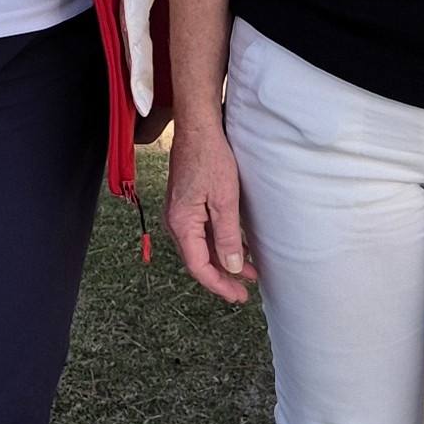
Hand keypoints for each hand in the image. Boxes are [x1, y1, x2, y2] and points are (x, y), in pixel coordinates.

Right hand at [163, 113, 255, 302]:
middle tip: (245, 291)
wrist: (197, 129)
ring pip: (200, 248)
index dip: (219, 284)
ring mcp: (179, 214)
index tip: (239, 295)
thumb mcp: (225, 200)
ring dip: (223, 261)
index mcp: (181, 223)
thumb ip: (228, 236)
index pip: (199, 266)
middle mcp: (175, 222)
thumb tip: (233, 267)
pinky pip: (200, 234)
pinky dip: (218, 244)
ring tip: (249, 272)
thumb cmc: (211, 159)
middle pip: (198, 260)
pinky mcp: (185, 205)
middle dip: (223, 277)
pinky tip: (238, 248)